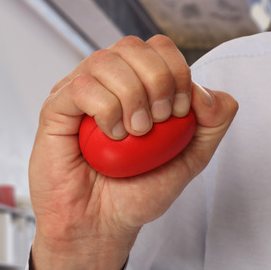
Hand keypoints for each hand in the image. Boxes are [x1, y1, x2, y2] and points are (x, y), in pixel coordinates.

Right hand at [28, 35, 237, 269]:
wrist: (105, 224)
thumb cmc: (140, 190)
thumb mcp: (193, 158)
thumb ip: (214, 123)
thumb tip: (209, 93)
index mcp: (140, 84)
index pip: (161, 47)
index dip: (178, 72)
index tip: (181, 114)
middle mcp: (109, 81)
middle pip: (135, 45)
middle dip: (159, 82)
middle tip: (159, 124)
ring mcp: (80, 92)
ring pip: (106, 60)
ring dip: (133, 97)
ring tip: (135, 134)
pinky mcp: (56, 109)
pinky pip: (82, 87)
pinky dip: (106, 111)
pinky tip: (112, 136)